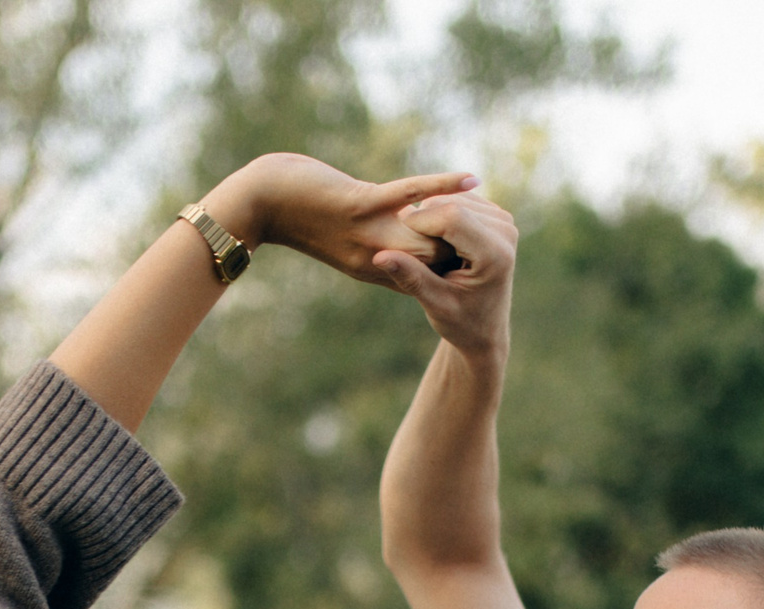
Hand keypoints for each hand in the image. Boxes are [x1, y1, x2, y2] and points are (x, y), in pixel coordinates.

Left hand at [209, 153, 476, 286]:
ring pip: (425, 232)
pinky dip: (440, 187)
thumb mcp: (336, 233)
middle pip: (432, 256)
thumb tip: (396, 233)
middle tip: (506, 244)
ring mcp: (367, 230)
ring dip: (459, 222)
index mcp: (369, 265)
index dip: (452, 268)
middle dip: (466, 251)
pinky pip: (408, 195)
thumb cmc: (294, 210)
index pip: (423, 271)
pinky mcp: (359, 204)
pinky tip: (471, 182)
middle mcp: (373, 255)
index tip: (483, 270)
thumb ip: (369, 238)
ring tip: (496, 218)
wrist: (257, 201)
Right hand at [371, 190, 516, 361]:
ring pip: (451, 198)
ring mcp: (503, 220)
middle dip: (423, 221)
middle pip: (450, 203)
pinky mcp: (496, 215)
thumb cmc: (460, 321)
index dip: (419, 223)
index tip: (398, 241)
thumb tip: (378, 257)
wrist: (485, 327)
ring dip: (430, 218)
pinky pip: (457, 200)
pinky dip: (439, 215)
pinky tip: (436, 241)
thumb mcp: (435, 303)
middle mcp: (506, 231)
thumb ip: (411, 277)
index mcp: (495, 255)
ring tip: (424, 250)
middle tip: (409, 250)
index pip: (452, 217)